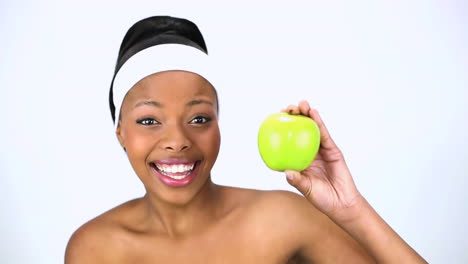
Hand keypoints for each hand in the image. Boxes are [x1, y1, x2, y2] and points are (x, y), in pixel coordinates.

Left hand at [282, 100, 363, 221]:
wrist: (342, 203)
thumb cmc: (322, 198)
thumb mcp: (307, 189)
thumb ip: (298, 181)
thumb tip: (287, 172)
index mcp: (298, 160)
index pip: (287, 141)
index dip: (281, 129)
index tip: (273, 119)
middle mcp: (308, 152)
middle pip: (299, 130)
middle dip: (293, 116)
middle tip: (287, 108)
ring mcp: (321, 150)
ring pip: (312, 129)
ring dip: (307, 114)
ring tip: (302, 104)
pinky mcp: (332, 150)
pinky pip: (324, 134)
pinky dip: (319, 123)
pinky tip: (313, 113)